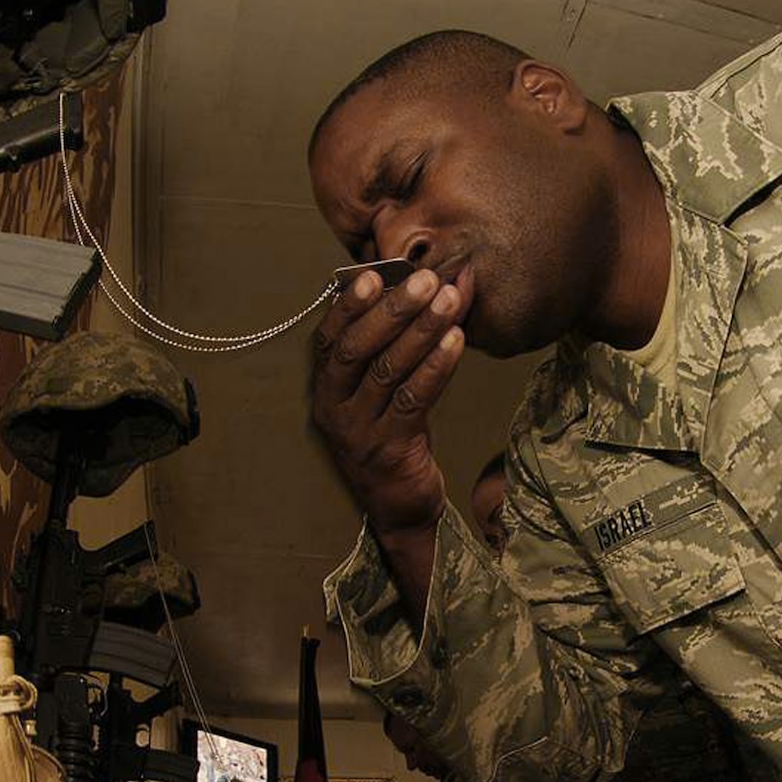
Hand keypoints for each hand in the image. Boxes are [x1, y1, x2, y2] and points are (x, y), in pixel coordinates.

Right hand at [308, 267, 471, 540]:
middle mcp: (333, 408)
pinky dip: (436, 366)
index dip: (349, 306)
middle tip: (426, 280)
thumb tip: (435, 286)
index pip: (330, 339)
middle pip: (357, 349)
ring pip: (387, 370)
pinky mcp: (388, 449)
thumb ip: (395, 345)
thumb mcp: (384, 392)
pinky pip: (413, 399)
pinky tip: (456, 341)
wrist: (401, 506)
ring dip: (421, 331)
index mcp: (326, 388)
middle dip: (393, 310)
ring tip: (449, 300)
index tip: (374, 275)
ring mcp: (358, 431)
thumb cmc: (394, 436)